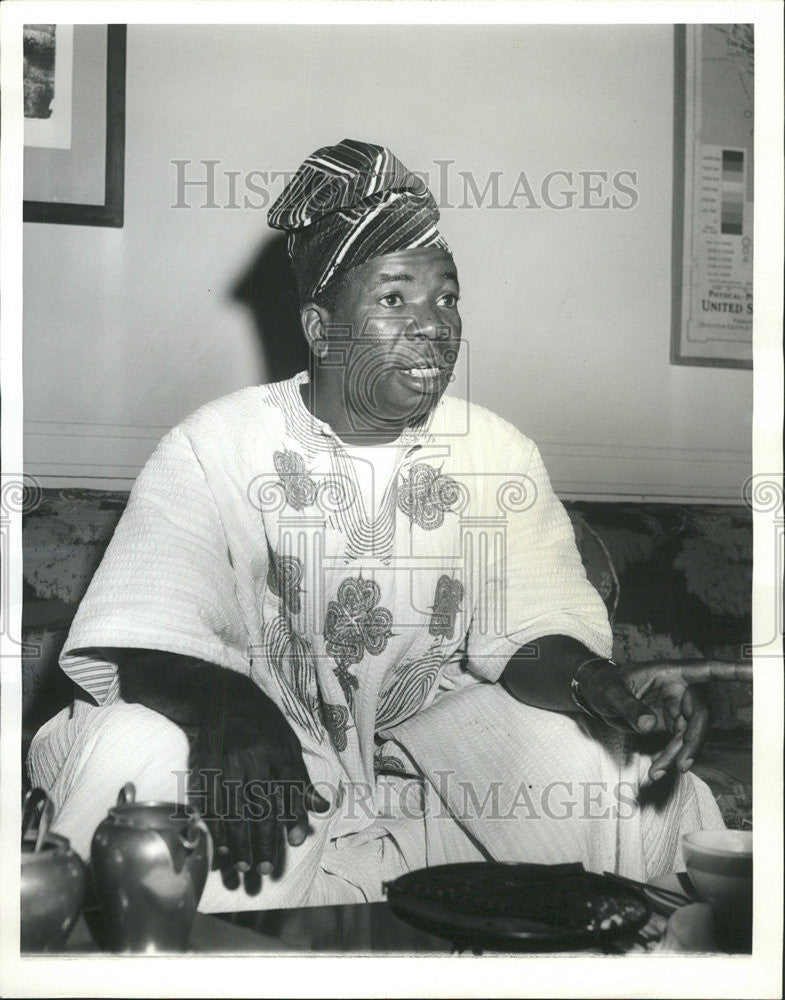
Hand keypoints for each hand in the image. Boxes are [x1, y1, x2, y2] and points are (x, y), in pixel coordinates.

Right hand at [189, 690, 329, 886]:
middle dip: (263, 839)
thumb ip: (301, 778)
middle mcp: (252, 758)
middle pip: (259, 804)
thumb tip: (321, 807)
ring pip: (233, 809)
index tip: (295, 840)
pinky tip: (219, 849)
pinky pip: (210, 805)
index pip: (288, 784)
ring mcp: (226, 764)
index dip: (293, 814)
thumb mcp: (288, 742)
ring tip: (244, 866)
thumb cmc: (262, 724)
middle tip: (266, 868)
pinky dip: (215, 829)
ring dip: (238, 842)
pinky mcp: (205, 769)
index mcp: (276, 749)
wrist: (220, 697)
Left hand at [577, 659, 751, 781]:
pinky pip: (679, 742)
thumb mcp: (610, 694)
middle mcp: (678, 688)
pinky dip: (670, 757)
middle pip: (700, 714)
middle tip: (682, 764)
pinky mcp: (670, 722)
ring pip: (690, 734)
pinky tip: (657, 770)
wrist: (593, 694)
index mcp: (670, 672)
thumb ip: (630, 708)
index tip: (755, 671)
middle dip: (694, 741)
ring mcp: (675, 706)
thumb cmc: (602, 684)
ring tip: (659, 772)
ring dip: (679, 754)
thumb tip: (650, 726)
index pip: (707, 670)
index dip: (732, 670)